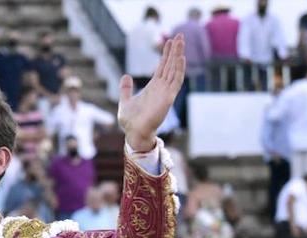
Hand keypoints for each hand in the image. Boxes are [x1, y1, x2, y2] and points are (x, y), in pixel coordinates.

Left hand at [117, 34, 184, 151]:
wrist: (133, 133)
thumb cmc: (131, 121)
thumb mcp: (125, 101)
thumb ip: (126, 88)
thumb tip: (126, 76)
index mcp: (153, 87)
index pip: (162, 67)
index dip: (166, 54)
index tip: (169, 41)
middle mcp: (161, 88)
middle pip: (170, 65)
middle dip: (175, 50)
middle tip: (180, 35)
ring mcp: (166, 92)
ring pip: (174, 70)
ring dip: (178, 55)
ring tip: (181, 41)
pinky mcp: (168, 98)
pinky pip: (175, 81)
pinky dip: (178, 70)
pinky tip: (181, 58)